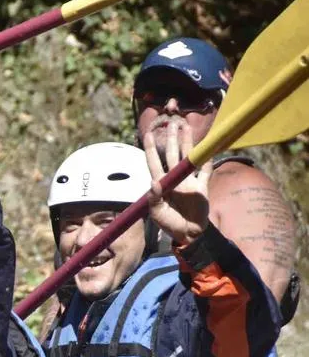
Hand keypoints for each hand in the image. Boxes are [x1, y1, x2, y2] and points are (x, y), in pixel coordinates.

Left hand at [144, 121, 211, 245]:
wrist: (188, 234)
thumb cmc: (169, 224)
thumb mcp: (157, 214)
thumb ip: (155, 199)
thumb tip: (154, 182)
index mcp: (162, 184)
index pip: (154, 162)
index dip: (151, 148)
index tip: (148, 133)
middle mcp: (175, 179)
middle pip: (172, 155)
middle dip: (172, 139)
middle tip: (173, 122)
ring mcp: (189, 182)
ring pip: (188, 158)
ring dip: (188, 143)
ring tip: (187, 127)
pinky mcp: (202, 187)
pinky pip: (205, 171)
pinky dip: (207, 161)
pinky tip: (208, 148)